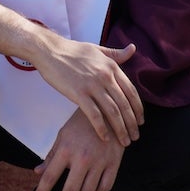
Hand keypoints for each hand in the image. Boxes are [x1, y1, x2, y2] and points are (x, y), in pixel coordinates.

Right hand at [29, 31, 143, 147]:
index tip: (140, 121)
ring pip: (112, 112)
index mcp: (111, 66)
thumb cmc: (72, 50)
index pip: (131, 92)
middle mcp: (105, 76)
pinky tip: (105, 138)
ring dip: (121, 129)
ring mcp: (92, 85)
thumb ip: (116, 54)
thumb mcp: (97, 49)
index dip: (138, 109)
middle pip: (124, 105)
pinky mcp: (78, 93)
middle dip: (132, 124)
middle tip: (135, 137)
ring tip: (124, 141)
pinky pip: (94, 115)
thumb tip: (133, 49)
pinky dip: (101, 128)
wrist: (49, 50)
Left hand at [32, 109, 124, 190]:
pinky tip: (94, 187)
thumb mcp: (63, 135)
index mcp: (66, 149)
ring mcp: (99, 161)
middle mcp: (82, 158)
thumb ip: (52, 155)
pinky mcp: (113, 163)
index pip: (50, 176)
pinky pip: (105, 188)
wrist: (107, 111)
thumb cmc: (81, 124)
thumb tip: (38, 172)